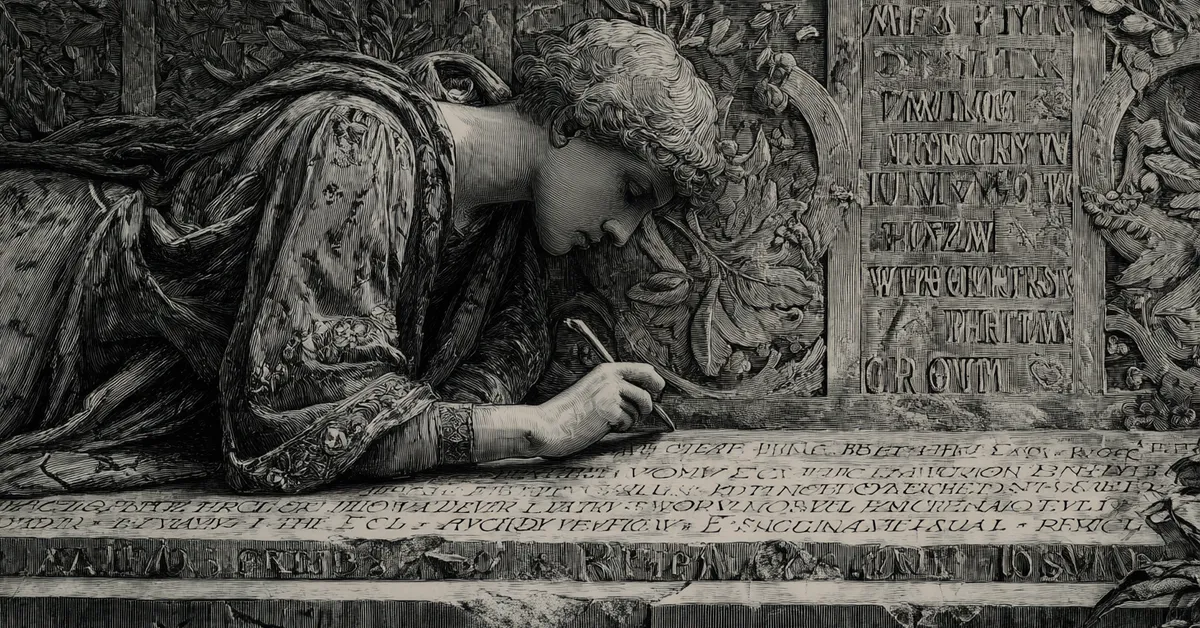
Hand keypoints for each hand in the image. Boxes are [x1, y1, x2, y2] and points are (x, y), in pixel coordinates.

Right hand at [531, 363, 665, 458]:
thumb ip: (615, 387)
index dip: (656, 382)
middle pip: (648, 392)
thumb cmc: (569, 411)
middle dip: (647, 406)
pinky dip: (620, 427)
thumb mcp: (594, 390)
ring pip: (637, 410)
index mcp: (606, 370)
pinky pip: (628, 422)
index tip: (658, 391)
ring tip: (609, 420)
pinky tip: (603, 426)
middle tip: (641, 413)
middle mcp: (610, 378)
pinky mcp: (609, 411)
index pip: (644, 370)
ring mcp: (610, 394)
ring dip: (628, 419)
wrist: (549, 425)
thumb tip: (646, 394)